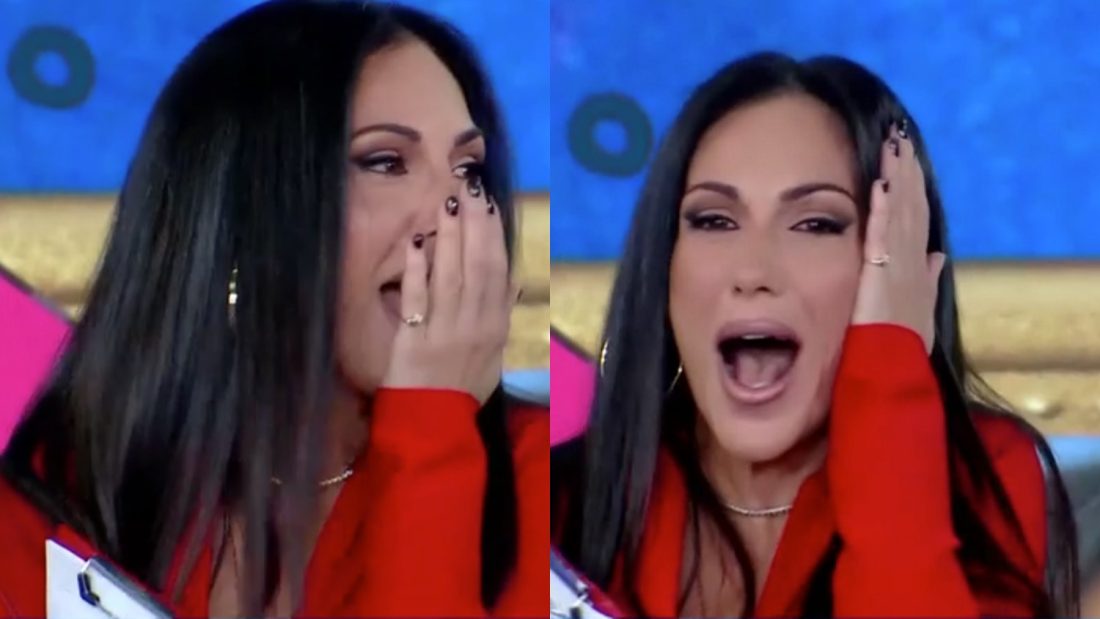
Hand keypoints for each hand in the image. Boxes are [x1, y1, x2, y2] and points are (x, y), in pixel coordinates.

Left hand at [381, 177, 515, 404]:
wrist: (435, 424)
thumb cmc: (464, 386)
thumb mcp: (495, 354)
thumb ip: (502, 315)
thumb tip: (512, 279)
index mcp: (497, 327)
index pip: (499, 272)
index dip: (495, 236)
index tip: (491, 203)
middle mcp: (475, 325)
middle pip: (477, 267)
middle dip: (474, 225)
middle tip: (469, 186)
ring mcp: (444, 331)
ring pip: (450, 276)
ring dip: (449, 237)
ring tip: (447, 203)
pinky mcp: (413, 339)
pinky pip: (416, 299)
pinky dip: (416, 270)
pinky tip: (416, 242)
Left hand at [850, 121, 945, 352]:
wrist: (893, 371)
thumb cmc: (898, 347)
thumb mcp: (918, 309)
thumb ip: (927, 280)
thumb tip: (939, 256)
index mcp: (915, 268)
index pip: (915, 218)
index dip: (912, 188)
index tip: (907, 160)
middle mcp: (910, 262)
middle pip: (911, 207)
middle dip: (907, 173)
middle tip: (901, 138)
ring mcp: (898, 265)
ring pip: (900, 212)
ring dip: (897, 178)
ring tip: (894, 145)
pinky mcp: (880, 273)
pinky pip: (882, 233)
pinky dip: (882, 206)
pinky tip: (879, 181)